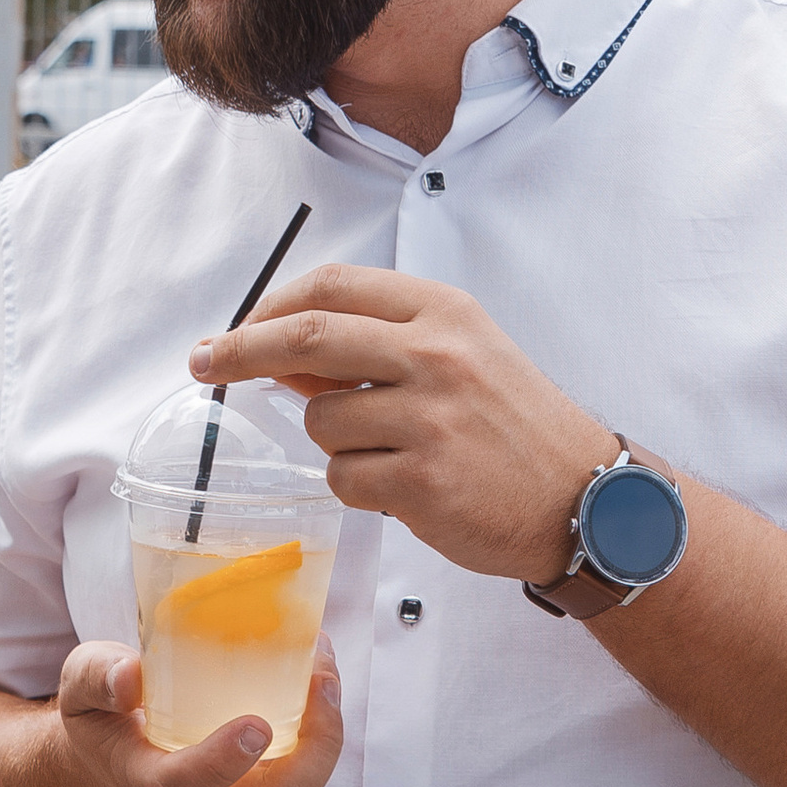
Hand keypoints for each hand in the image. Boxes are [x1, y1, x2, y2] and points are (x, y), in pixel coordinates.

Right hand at [55, 636, 342, 786]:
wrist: (120, 773)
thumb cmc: (105, 724)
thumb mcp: (80, 689)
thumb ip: (97, 677)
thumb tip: (131, 677)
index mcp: (150, 785)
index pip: (185, 786)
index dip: (222, 761)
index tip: (255, 725)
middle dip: (314, 746)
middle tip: (321, 676)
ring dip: (326, 734)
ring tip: (325, 666)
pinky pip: (306, 779)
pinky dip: (323, 734)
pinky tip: (320, 680)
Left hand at [194, 266, 611, 584]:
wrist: (583, 498)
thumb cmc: (512, 428)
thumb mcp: (460, 358)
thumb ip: (378, 346)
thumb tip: (280, 350)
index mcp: (444, 312)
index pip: (334, 287)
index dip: (270, 304)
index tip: (235, 327)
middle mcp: (436, 355)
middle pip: (306, 337)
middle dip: (239, 350)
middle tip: (203, 365)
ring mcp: (429, 418)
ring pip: (320, 421)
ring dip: (332, 442)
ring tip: (390, 453)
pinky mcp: (422, 481)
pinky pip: (343, 478)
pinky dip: (357, 487)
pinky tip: (405, 487)